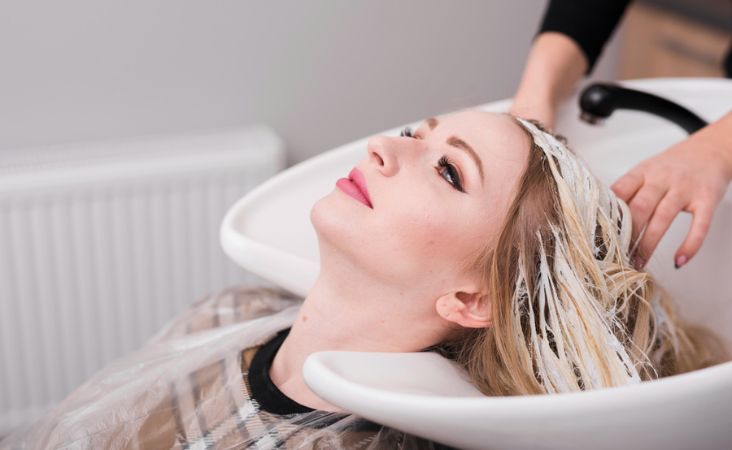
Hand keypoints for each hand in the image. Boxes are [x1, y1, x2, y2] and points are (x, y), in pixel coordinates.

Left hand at [611, 116, 731, 268]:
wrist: (710, 150)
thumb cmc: (671, 167)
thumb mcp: (645, 171)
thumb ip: (628, 191)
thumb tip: (601, 218)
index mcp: (642, 171)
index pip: (619, 191)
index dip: (608, 214)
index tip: (599, 235)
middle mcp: (662, 178)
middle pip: (639, 207)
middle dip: (626, 234)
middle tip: (617, 255)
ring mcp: (685, 189)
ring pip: (663, 218)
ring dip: (648, 244)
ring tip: (638, 263)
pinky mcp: (707, 199)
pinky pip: (699, 225)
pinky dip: (689, 245)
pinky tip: (678, 261)